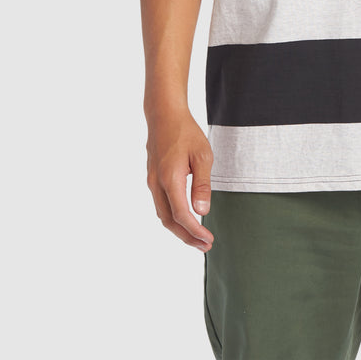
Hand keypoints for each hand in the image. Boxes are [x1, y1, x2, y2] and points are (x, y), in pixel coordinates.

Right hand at [145, 107, 214, 250]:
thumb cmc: (186, 132)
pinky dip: (173, 217)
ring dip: (179, 229)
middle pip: (168, 221)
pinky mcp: (153, 178)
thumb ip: (202, 184)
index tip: (208, 240)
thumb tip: (202, 211)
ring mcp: (152, 182)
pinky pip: (161, 205)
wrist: (164, 115)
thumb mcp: (202, 155)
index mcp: (169, 179)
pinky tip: (185, 218)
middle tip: (205, 246)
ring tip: (197, 238)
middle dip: (186, 237)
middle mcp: (156, 184)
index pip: (181, 215)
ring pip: (162, 214)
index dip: (194, 231)